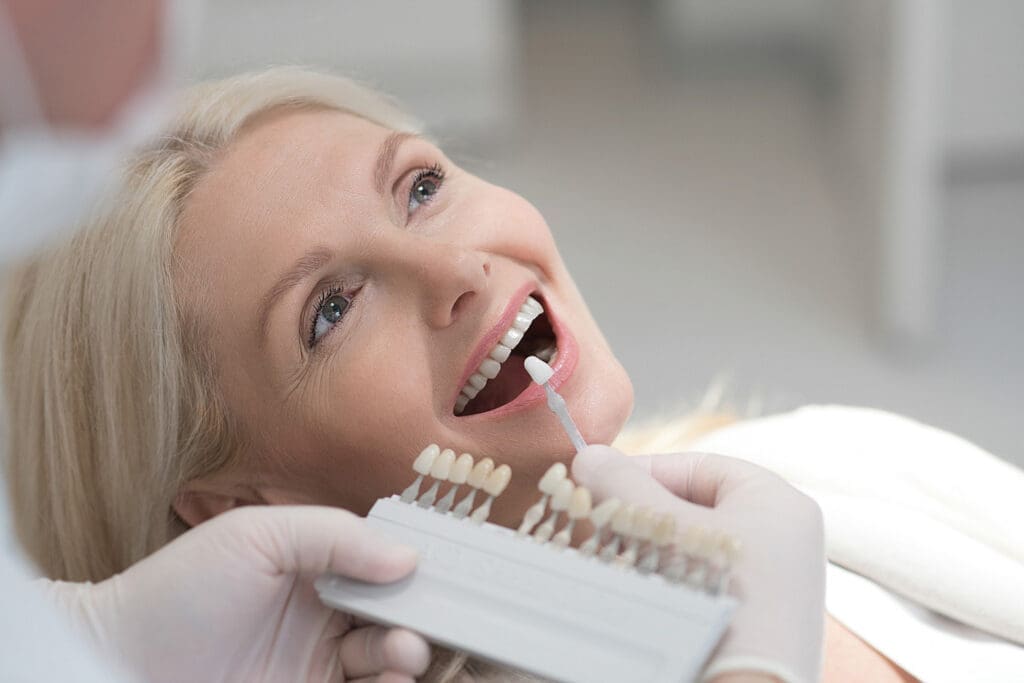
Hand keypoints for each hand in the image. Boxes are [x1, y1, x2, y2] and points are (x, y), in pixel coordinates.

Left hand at [39, 506, 429, 682]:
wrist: (116, 663)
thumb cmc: (179, 589)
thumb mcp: (257, 535)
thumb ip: (336, 536)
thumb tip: (408, 560)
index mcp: (319, 567)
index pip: (386, 565)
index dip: (420, 570)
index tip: (454, 576)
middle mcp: (326, 616)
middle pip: (398, 615)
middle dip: (423, 618)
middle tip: (423, 625)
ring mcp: (318, 665)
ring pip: (390, 661)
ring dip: (408, 656)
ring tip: (403, 653)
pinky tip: (389, 678)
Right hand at [572, 446, 824, 682]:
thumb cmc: (716, 596)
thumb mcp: (667, 530)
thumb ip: (625, 487)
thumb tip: (588, 455)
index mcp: (778, 501)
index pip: (698, 467)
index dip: (644, 471)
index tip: (600, 483)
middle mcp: (787, 536)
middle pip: (698, 505)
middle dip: (646, 513)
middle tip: (602, 521)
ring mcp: (778, 581)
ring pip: (699, 545)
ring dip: (655, 547)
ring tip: (617, 556)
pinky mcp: (762, 616)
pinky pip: (710, 579)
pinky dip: (674, 578)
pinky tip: (645, 590)